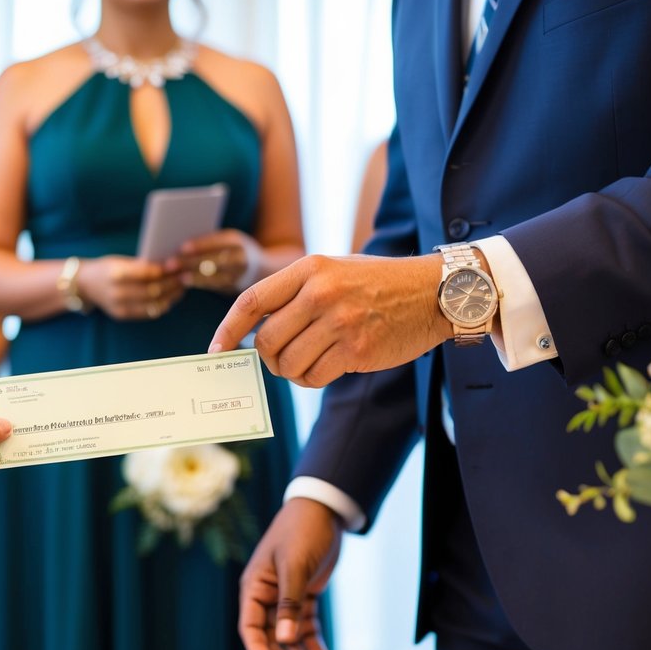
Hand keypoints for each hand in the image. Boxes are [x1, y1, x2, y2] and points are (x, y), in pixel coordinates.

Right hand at [75, 255, 185, 319]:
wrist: (84, 284)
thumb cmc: (106, 268)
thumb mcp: (120, 260)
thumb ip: (141, 264)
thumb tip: (169, 264)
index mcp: (115, 274)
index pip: (145, 273)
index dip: (163, 270)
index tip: (178, 264)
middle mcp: (117, 292)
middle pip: (152, 290)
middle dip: (172, 283)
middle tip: (186, 275)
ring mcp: (119, 306)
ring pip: (153, 304)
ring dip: (171, 295)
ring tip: (182, 286)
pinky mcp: (123, 315)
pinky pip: (149, 313)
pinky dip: (163, 305)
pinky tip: (172, 297)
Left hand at [169, 230, 263, 293]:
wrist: (262, 269)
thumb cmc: (231, 250)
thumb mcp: (226, 241)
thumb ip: (209, 242)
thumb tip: (178, 244)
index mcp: (236, 240)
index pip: (218, 241)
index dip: (201, 244)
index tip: (182, 247)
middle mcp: (240, 257)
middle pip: (214, 260)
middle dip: (191, 262)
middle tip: (170, 264)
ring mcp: (239, 275)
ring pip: (215, 276)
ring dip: (194, 277)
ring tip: (177, 277)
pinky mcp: (234, 288)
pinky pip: (214, 286)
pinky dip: (198, 283)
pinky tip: (184, 282)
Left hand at [208, 253, 453, 386]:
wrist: (433, 293)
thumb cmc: (379, 283)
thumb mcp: (334, 270)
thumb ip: (295, 293)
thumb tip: (256, 333)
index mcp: (310, 269)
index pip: (252, 301)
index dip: (228, 329)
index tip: (216, 349)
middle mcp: (321, 294)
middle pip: (267, 340)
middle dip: (267, 358)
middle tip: (280, 359)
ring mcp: (340, 323)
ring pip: (288, 364)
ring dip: (291, 372)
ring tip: (307, 362)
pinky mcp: (357, 350)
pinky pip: (314, 377)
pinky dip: (312, 380)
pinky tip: (326, 368)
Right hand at [239, 498, 342, 649]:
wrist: (323, 511)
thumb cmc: (302, 532)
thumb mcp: (295, 566)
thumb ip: (289, 603)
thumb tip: (285, 639)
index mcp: (255, 586)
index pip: (250, 626)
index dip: (258, 649)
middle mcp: (266, 594)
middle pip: (271, 635)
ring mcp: (285, 595)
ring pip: (289, 633)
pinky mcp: (303, 594)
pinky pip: (304, 623)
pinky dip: (312, 639)